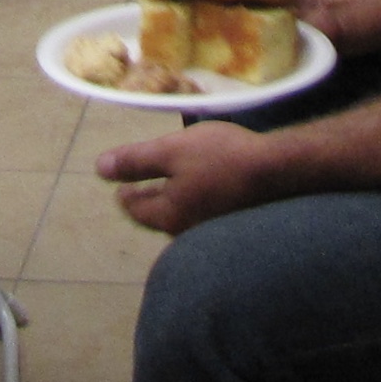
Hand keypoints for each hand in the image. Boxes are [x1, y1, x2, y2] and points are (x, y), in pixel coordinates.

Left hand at [96, 123, 275, 233]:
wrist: (281, 171)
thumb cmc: (221, 157)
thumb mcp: (171, 150)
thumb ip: (135, 162)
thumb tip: (99, 169)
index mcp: (168, 215)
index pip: (135, 209)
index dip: (125, 196)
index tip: (121, 188)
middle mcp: (188, 231)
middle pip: (159, 217)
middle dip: (147, 203)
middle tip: (140, 189)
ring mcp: (213, 230)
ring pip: (183, 219)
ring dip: (173, 204)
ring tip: (171, 188)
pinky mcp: (235, 224)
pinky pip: (205, 216)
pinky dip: (196, 203)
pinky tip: (204, 191)